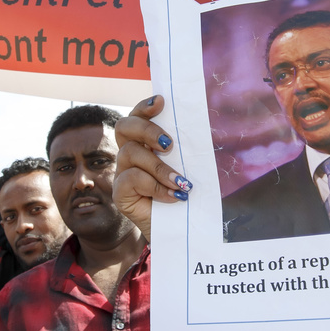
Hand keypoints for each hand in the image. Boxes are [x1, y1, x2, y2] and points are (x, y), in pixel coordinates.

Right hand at [113, 96, 191, 242]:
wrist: (183, 229)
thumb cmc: (188, 193)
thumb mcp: (191, 166)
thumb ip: (189, 146)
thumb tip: (209, 123)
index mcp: (145, 142)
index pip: (137, 116)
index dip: (144, 106)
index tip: (161, 101)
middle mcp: (130, 153)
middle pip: (124, 126)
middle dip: (147, 130)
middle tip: (169, 144)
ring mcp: (123, 173)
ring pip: (130, 153)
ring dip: (158, 166)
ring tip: (181, 181)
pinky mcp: (121, 194)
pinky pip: (131, 179)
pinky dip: (155, 187)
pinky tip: (174, 196)